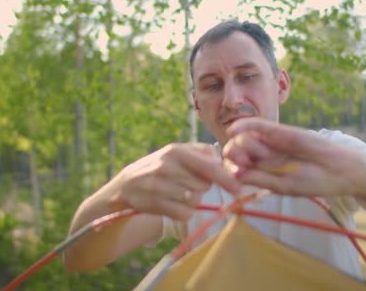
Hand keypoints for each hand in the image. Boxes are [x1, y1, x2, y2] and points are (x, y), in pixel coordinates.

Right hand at [109, 143, 241, 220]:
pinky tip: (172, 204)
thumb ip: (202, 154)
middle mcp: (167, 166)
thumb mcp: (177, 153)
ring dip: (192, 201)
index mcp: (176, 151)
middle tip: (186, 183)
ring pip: (195, 201)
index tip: (237, 188)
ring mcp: (159, 186)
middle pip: (204, 186)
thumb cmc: (160, 167)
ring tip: (177, 193)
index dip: (226, 178)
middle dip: (200, 187)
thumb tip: (227, 164)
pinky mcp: (154, 204)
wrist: (127, 185)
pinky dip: (183, 212)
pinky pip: (184, 214)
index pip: (209, 166)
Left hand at [222, 118, 358, 196]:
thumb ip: (259, 179)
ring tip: (266, 154)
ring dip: (244, 146)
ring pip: (244, 139)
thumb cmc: (313, 181)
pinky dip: (245, 124)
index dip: (231, 169)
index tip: (235, 173)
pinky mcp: (280, 131)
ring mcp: (270, 143)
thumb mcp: (282, 185)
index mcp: (262, 172)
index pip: (237, 168)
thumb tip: (234, 174)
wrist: (338, 169)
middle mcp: (262, 156)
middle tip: (246, 162)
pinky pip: (257, 125)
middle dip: (234, 156)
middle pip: (236, 152)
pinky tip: (234, 129)